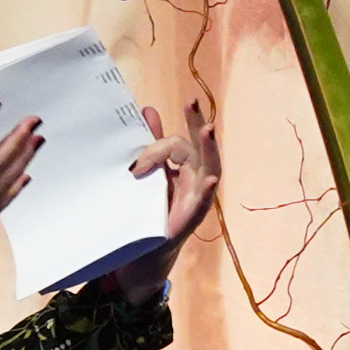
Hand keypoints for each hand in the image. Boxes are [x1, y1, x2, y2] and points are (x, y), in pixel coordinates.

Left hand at [125, 99, 221, 263]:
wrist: (146, 247)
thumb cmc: (152, 208)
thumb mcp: (149, 173)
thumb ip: (152, 145)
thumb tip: (148, 109)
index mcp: (184, 167)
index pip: (177, 143)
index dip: (156, 145)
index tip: (139, 148)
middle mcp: (196, 178)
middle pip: (200, 147)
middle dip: (196, 123)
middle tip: (191, 102)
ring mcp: (198, 196)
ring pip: (209, 167)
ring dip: (209, 149)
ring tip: (207, 129)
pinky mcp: (192, 216)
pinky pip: (204, 200)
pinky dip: (207, 190)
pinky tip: (210, 179)